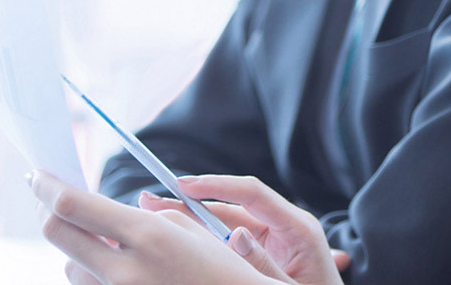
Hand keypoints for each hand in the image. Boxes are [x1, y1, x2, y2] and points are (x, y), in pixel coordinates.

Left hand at [28, 170, 288, 284]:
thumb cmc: (224, 271)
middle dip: (49, 211)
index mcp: (147, 237)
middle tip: (50, 199)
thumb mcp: (190, 231)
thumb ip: (143, 218)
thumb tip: (101, 213)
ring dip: (80, 251)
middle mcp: (124, 272)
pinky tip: (121, 269)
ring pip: (70, 267)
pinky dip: (96, 276)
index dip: (47, 186)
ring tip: (111, 245)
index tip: (35, 173)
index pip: (73, 206)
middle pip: (57, 234)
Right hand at [140, 174, 346, 284]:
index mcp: (298, 227)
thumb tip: (236, 235)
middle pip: (232, 204)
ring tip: (156, 211)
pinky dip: (203, 232)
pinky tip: (177, 229)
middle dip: (192, 200)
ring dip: (192, 215)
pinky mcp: (263, 245)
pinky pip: (229, 235)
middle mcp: (283, 223)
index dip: (217, 185)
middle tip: (153, 199)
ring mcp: (273, 234)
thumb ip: (265, 265)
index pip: (253, 194)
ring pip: (225, 219)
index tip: (185, 185)